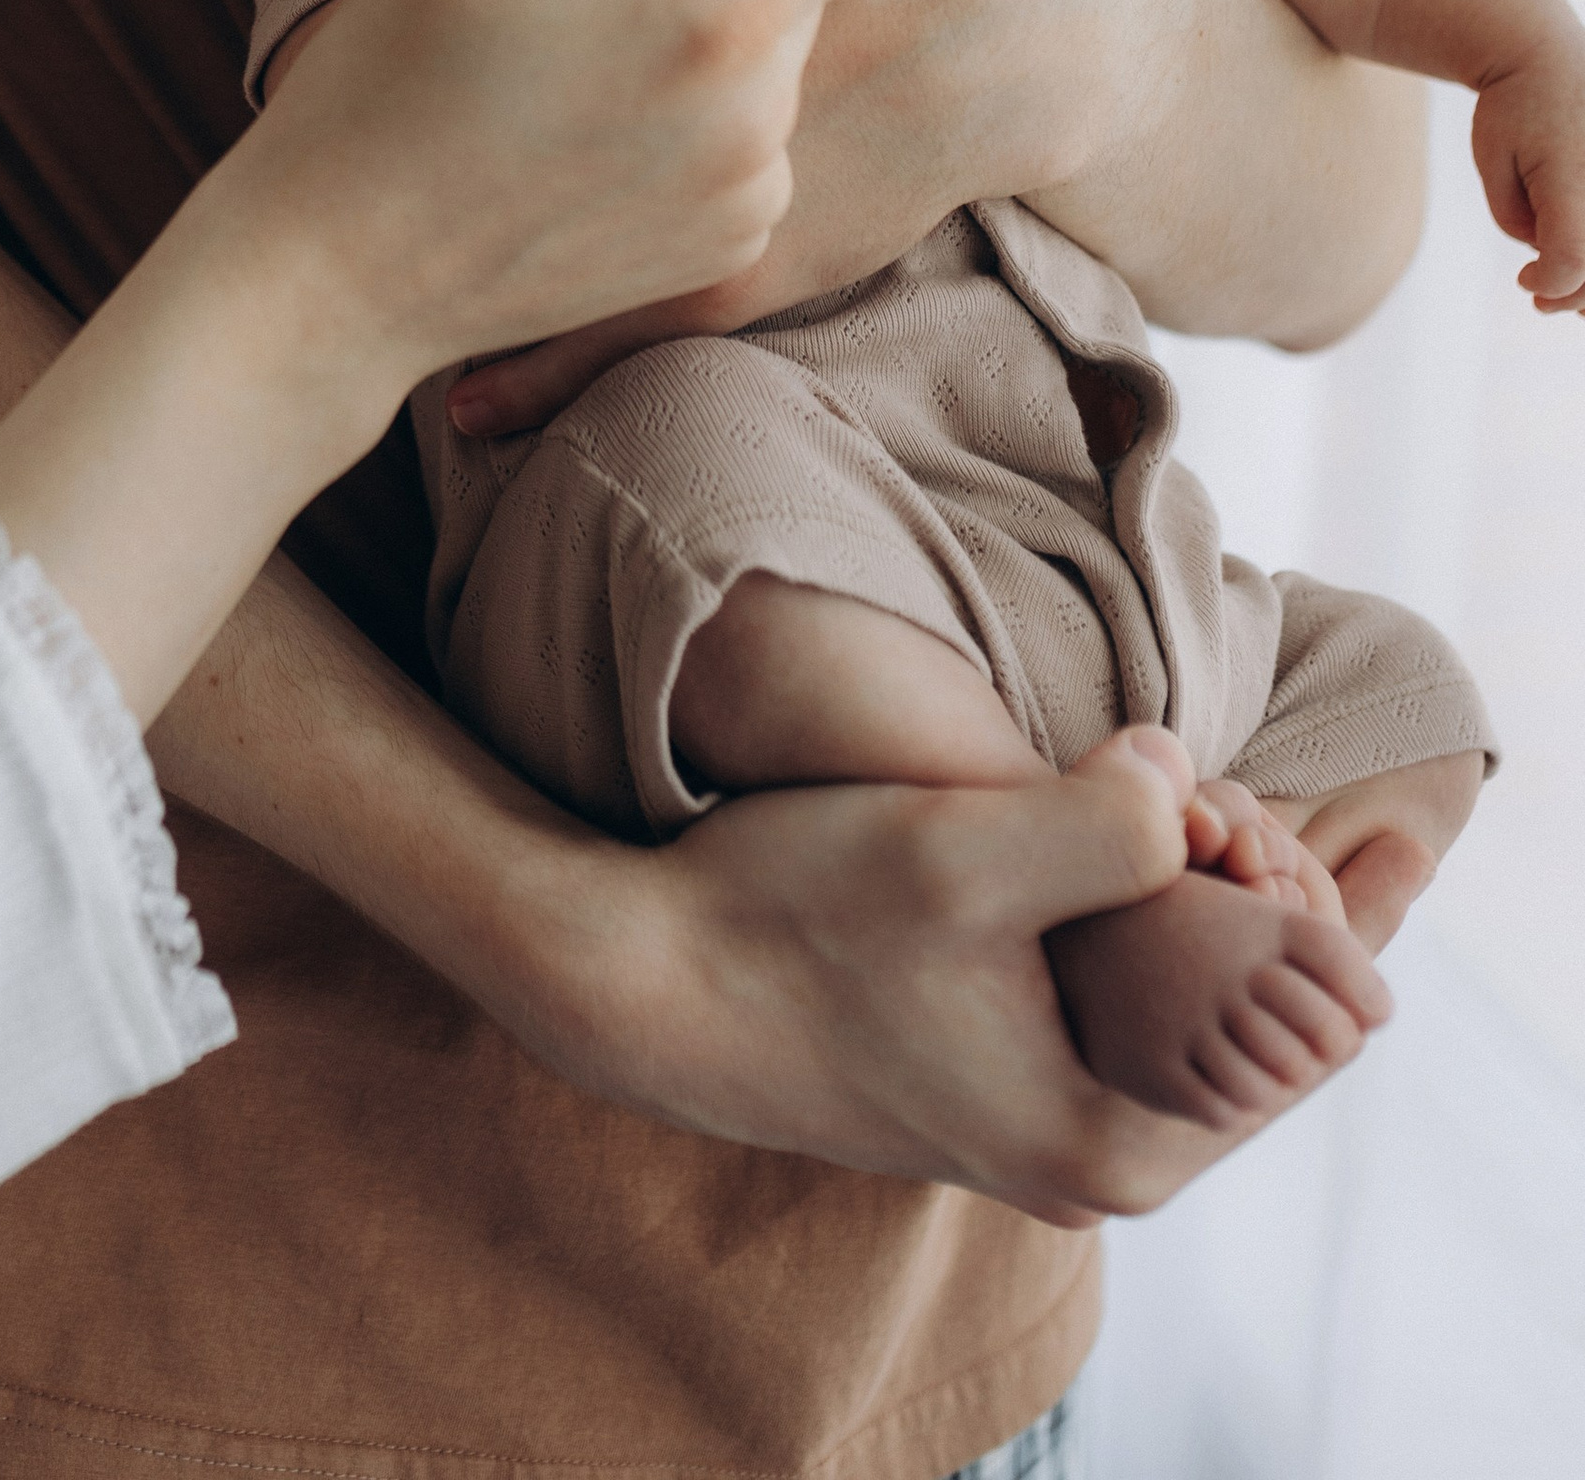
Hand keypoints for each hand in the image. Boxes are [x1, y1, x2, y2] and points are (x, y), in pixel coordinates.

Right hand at [440, 0, 909, 437]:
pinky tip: (591, 118)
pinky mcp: (727, 251)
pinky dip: (700, 114)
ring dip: (717, 30)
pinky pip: (753, 143)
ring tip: (583, 46)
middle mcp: (762, 119)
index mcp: (718, 15)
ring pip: (782, 59)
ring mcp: (749, 197)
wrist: (338, 275)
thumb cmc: (396, 76)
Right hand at [491, 729, 1302, 1221]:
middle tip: (1182, 789)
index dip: (1286, 904)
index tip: (1216, 812)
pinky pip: (1118, 1002)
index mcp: (1115, 1147)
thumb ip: (1105, 824)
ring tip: (1138, 800)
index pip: (1302, 1030)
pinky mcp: (994, 1083)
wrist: (641, 978)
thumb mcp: (958, 853)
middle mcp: (1093, 1167)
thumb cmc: (789, 921)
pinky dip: (1127, 921)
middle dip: (1242, 899)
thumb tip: (1187, 777)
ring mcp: (1040, 1130)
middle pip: (1249, 1022)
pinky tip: (1088, 833)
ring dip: (1181, 898)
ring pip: (1182, 1004)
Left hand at [1469, 0, 1584, 307]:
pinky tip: (1578, 270)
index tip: (1524, 281)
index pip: (1571, 259)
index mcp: (1572, 175)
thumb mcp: (1495, 160)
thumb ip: (1518, 217)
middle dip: (1576, 295)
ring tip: (1570, 291)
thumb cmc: (1513, 108)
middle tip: (1541, 298)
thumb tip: (1551, 257)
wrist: (1548, 56)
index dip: (1550, 284)